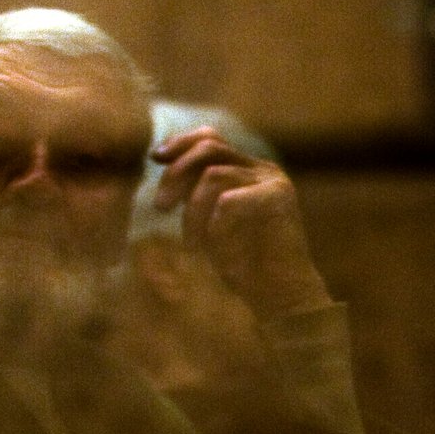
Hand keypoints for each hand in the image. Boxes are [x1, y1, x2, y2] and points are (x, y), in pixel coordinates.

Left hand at [150, 127, 331, 321]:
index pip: (210, 138)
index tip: (154, 158)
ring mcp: (273, 179)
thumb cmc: (242, 265)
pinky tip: (216, 250)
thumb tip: (159, 161)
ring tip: (192, 243)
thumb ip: (194, 192)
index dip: (179, 143)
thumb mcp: (208, 222)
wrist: (280, 295)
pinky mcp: (278, 196)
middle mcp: (261, 168)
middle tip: (160, 207)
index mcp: (247, 169)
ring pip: (213, 175)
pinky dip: (213, 226)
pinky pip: (228, 201)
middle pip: (209, 146)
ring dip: (193, 211)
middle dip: (176, 172)